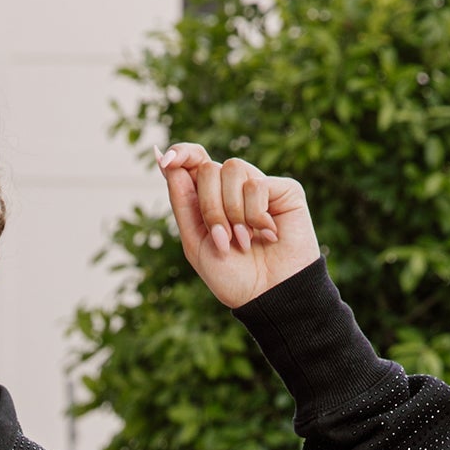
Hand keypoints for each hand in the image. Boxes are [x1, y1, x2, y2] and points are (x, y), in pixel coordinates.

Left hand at [154, 143, 320, 308]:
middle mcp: (233, 189)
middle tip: (223, 240)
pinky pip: (256, 184)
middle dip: (210, 207)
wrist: (268, 296)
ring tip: (244, 241)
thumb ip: (182, 202)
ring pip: (231, 169)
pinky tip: (267, 234)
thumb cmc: (232, 276)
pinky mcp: (284, 189)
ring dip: (232, 212)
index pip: (194, 161)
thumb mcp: (195, 242)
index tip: (166, 160)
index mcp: (210, 200)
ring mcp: (259, 186)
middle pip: (207, 169)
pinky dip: (255, 215)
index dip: (182, 154)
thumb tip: (165, 160)